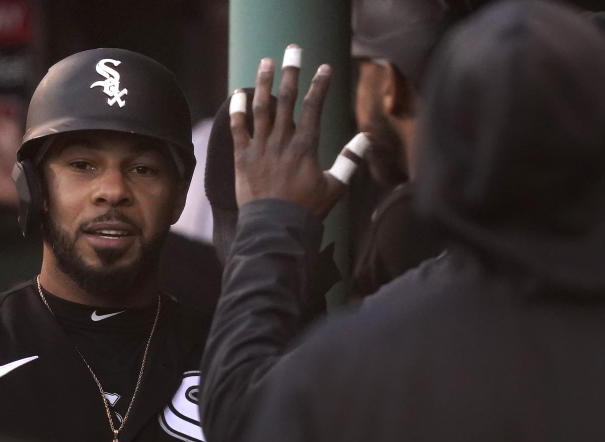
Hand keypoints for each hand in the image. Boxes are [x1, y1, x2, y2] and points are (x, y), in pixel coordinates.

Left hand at [231, 46, 344, 217]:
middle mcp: (282, 141)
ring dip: (263, 83)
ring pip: (262, 108)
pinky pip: (238, 128)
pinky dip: (238, 110)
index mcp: (306, 146)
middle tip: (293, 50)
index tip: (324, 68)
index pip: (314, 107)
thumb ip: (350, 160)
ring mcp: (260, 148)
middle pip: (287, 99)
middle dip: (291, 72)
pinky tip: (239, 94)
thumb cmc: (306, 211)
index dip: (319, 85)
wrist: (274, 228)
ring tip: (266, 62)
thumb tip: (366, 138)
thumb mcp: (335, 187)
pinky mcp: (242, 158)